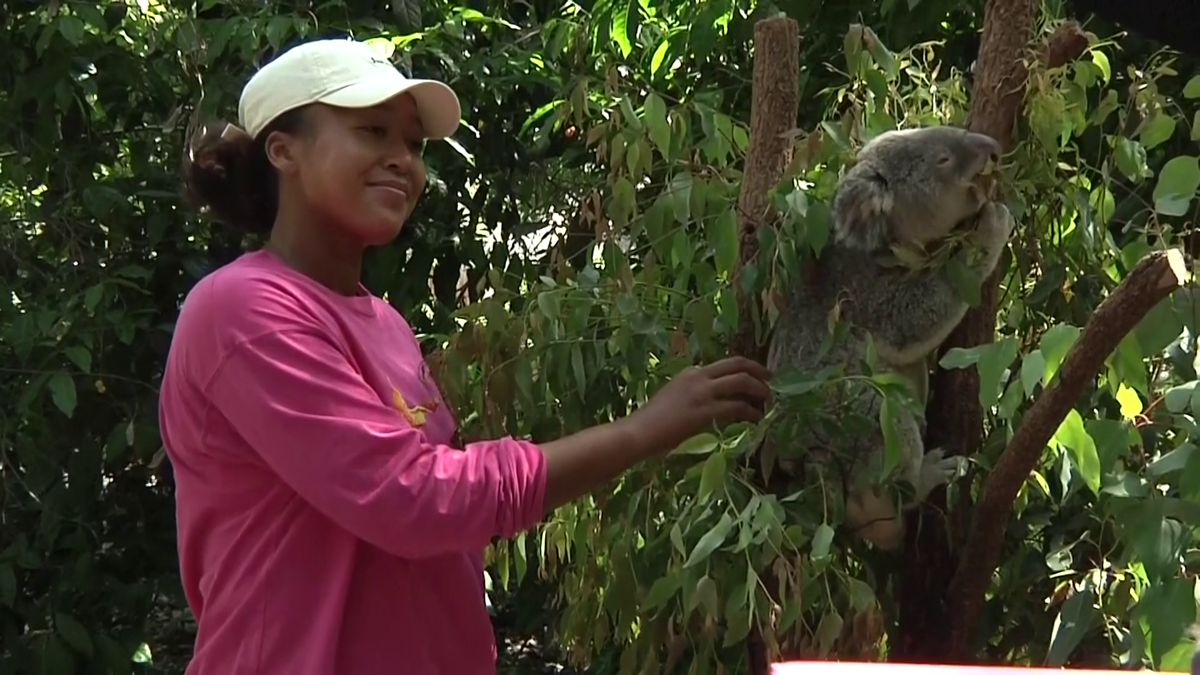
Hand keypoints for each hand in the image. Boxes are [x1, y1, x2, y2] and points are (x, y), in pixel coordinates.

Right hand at [625, 356, 771, 456]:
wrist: (639, 432)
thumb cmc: (653, 421)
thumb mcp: (674, 396)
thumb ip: (693, 393)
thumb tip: (712, 401)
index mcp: (690, 372)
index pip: (724, 365)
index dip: (744, 369)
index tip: (755, 376)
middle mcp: (698, 376)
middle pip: (737, 364)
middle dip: (758, 370)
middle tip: (771, 380)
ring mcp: (703, 392)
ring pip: (741, 382)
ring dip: (759, 389)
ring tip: (768, 399)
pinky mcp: (706, 411)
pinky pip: (737, 407)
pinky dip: (751, 411)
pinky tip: (756, 418)